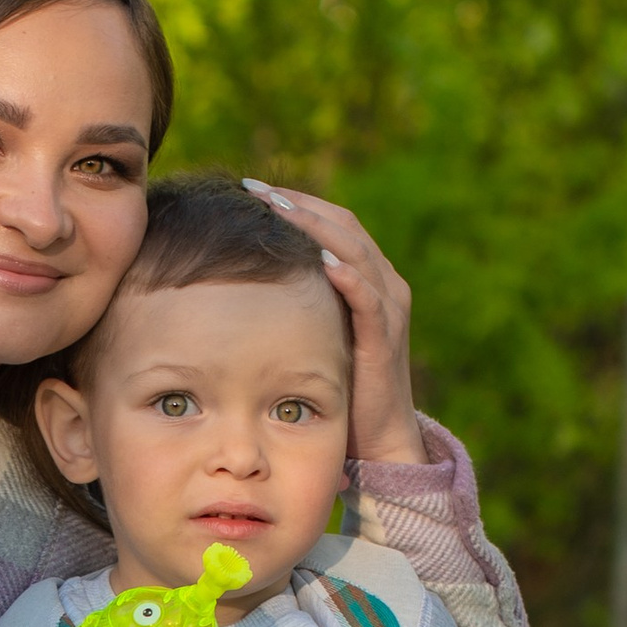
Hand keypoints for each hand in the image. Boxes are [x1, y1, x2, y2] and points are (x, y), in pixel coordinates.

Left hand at [246, 181, 426, 465]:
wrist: (377, 437)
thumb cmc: (338, 386)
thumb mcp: (313, 332)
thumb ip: (294, 303)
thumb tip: (237, 281)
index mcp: (367, 276)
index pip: (333, 220)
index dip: (295, 202)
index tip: (251, 189)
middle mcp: (384, 284)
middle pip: (344, 225)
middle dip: (300, 205)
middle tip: (255, 189)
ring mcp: (389, 309)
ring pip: (357, 251)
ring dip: (317, 229)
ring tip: (280, 211)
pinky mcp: (385, 340)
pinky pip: (370, 300)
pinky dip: (349, 278)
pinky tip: (323, 263)